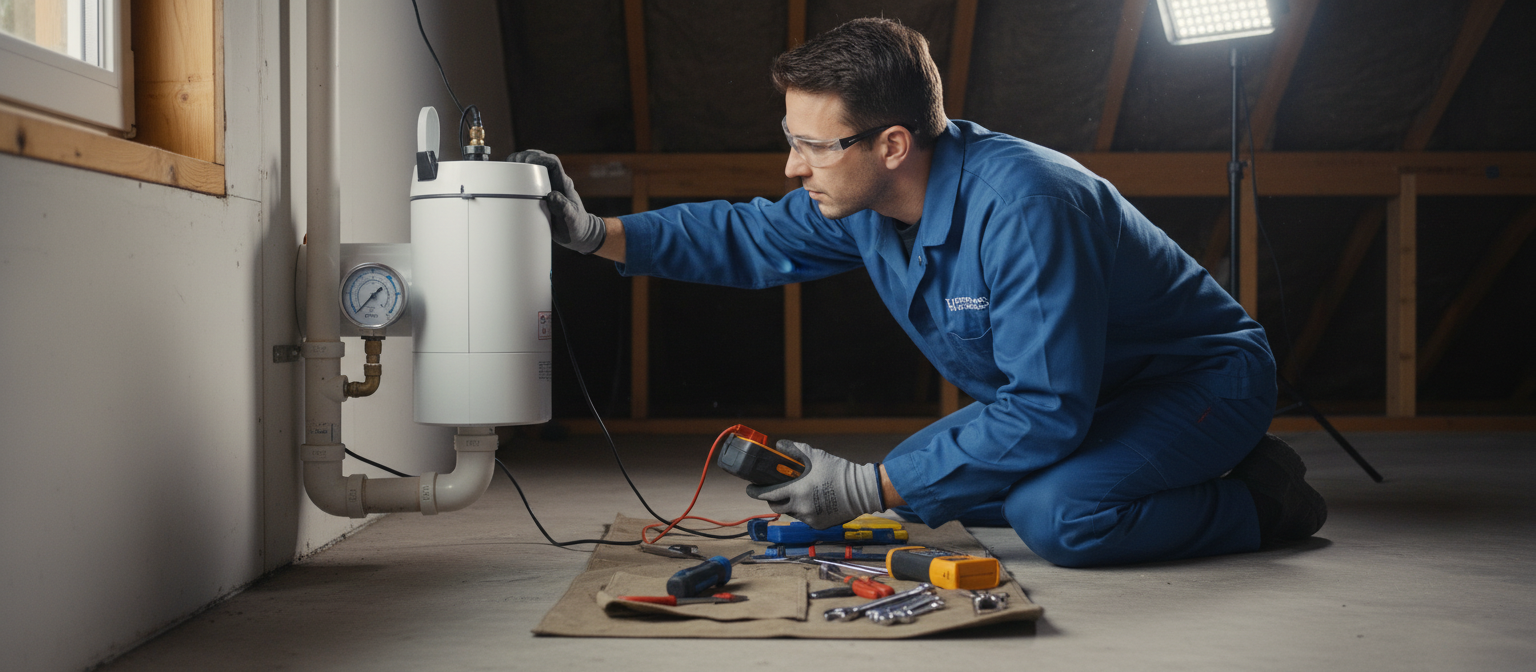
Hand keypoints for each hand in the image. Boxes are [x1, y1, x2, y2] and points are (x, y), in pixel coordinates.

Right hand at [507, 149, 606, 253]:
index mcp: (564, 184)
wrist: (578, 233)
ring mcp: (548, 186)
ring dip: (521, 163)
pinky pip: (529, 180)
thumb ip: (564, 207)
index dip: (541, 158)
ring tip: (507, 165)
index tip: (527, 161)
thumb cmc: (576, 226)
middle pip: (542, 160)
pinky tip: (508, 178)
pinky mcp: (541, 193)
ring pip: (535, 167)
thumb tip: (551, 195)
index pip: (554, 163)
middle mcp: (555, 181)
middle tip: (513, 161)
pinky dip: (519, 175)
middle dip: (527, 156)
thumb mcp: (572, 218)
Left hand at [744, 441, 883, 529]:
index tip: (749, 489)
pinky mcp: (818, 525)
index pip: (768, 494)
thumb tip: (779, 445)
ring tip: (797, 494)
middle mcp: (800, 507)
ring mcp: (809, 518)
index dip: (755, 492)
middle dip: (772, 498)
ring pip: (791, 513)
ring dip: (789, 504)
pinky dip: (803, 511)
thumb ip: (795, 450)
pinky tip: (811, 502)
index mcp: (797, 491)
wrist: (861, 491)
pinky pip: (804, 519)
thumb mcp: (816, 456)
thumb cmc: (838, 471)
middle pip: (776, 506)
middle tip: (774, 490)